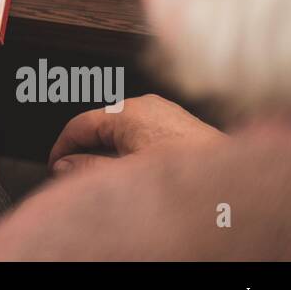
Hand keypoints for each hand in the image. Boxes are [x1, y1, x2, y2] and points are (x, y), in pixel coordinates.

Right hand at [48, 94, 223, 175]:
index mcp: (126, 112)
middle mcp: (145, 104)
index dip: (61, 148)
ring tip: (107, 179)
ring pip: (122, 130)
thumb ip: (87, 169)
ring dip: (109, 152)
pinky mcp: (179, 124)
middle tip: (76, 178)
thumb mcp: (124, 176)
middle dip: (86, 151)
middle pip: (100, 125)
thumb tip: (63, 166)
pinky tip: (135, 172)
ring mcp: (164, 112)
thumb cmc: (185, 179)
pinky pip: (143, 133)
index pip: (79, 124)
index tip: (55, 167)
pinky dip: (130, 150)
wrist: (236, 185)